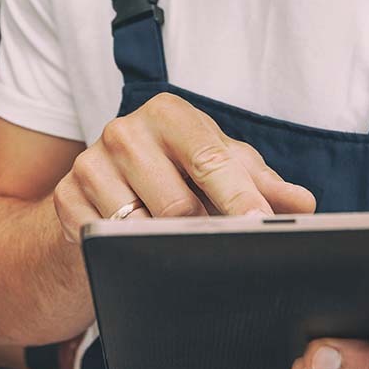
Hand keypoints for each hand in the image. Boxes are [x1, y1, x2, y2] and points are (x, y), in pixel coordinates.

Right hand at [53, 93, 315, 240]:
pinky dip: (127, 255)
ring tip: (175, 249)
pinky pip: (106, 243)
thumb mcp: (218, 171)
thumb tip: (303, 204)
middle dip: (204, 234)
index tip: (260, 226)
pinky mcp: (65, 201)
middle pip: (177, 204)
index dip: (239, 198)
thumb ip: (261, 183)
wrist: (100, 197)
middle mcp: (125, 131)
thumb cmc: (172, 178)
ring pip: (140, 229)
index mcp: (169, 113)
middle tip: (220, 251)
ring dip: (164, 248)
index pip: (211, 159)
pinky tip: (135, 251)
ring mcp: (89, 165)